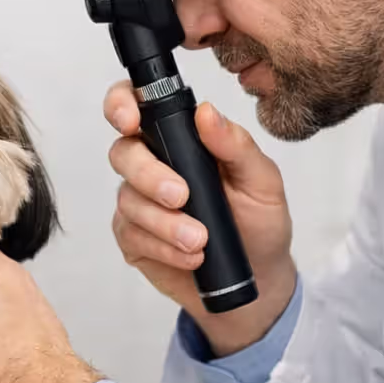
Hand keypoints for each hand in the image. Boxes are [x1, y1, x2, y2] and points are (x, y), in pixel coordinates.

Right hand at [105, 82, 296, 355]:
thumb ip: (236, 145)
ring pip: (128, 200)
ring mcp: (140, 202)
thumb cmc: (260, 221)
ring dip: (163, 222)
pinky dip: (162, 247)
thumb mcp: (262, 181)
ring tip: (199, 240)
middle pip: (123, 153)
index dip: (121, 104)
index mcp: (181, 138)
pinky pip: (133, 236)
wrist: (259, 277)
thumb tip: (207, 112)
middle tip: (181, 196)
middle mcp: (154, 164)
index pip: (137, 105)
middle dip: (148, 175)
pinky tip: (190, 256)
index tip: (130, 120)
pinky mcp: (135, 239)